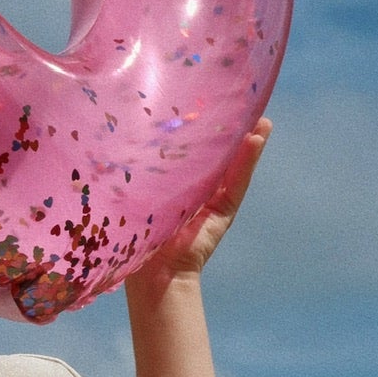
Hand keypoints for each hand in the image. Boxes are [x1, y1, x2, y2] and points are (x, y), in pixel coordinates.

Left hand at [127, 117, 270, 296]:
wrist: (152, 272)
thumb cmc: (133, 232)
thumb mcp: (136, 190)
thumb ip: (137, 169)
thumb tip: (115, 134)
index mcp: (174, 185)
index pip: (191, 153)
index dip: (202, 131)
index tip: (209, 107)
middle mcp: (196, 190)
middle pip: (217, 155)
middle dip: (231, 131)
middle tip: (244, 104)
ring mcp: (213, 201)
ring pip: (234, 164)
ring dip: (249, 141)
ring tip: (262, 120)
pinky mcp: (224, 211)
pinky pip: (238, 181)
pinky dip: (248, 160)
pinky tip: (256, 139)